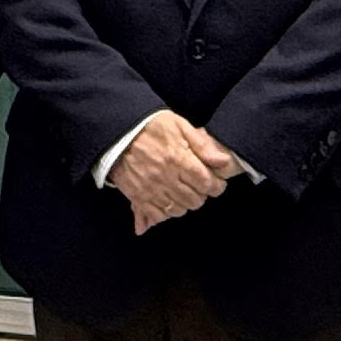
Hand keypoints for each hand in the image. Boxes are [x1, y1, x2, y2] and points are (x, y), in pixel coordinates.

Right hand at [107, 111, 233, 236]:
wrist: (117, 132)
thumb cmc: (149, 126)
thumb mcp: (179, 125)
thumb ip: (202, 145)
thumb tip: (223, 161)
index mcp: (178, 158)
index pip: (206, 183)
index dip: (216, 186)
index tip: (217, 183)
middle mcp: (165, 177)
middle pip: (194, 199)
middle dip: (202, 195)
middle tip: (200, 186)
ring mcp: (150, 189)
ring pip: (178, 209)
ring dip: (185, 204)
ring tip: (184, 192)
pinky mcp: (137, 196)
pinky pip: (157, 215)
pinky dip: (166, 213)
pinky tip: (168, 202)